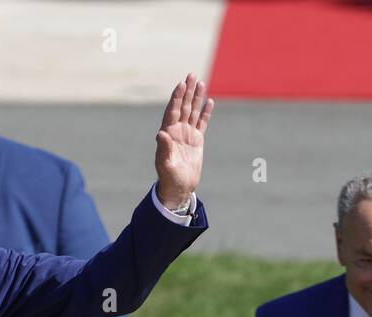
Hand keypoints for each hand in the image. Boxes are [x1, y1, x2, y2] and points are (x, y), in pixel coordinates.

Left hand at [155, 72, 212, 210]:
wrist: (179, 187)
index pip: (173, 110)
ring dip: (197, 97)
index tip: (181, 84)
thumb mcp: (165, 164)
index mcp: (168, 133)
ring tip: (201, 82)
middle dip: (187, 91)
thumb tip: (161, 133)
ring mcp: (187, 134)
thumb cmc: (169, 177)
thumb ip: (164, 148)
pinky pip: (202, 123)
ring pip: (193, 111)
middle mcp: (177, 130)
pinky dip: (205, 112)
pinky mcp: (197, 140)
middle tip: (191, 74)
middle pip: (183, 106)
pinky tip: (209, 101)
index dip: (177, 97)